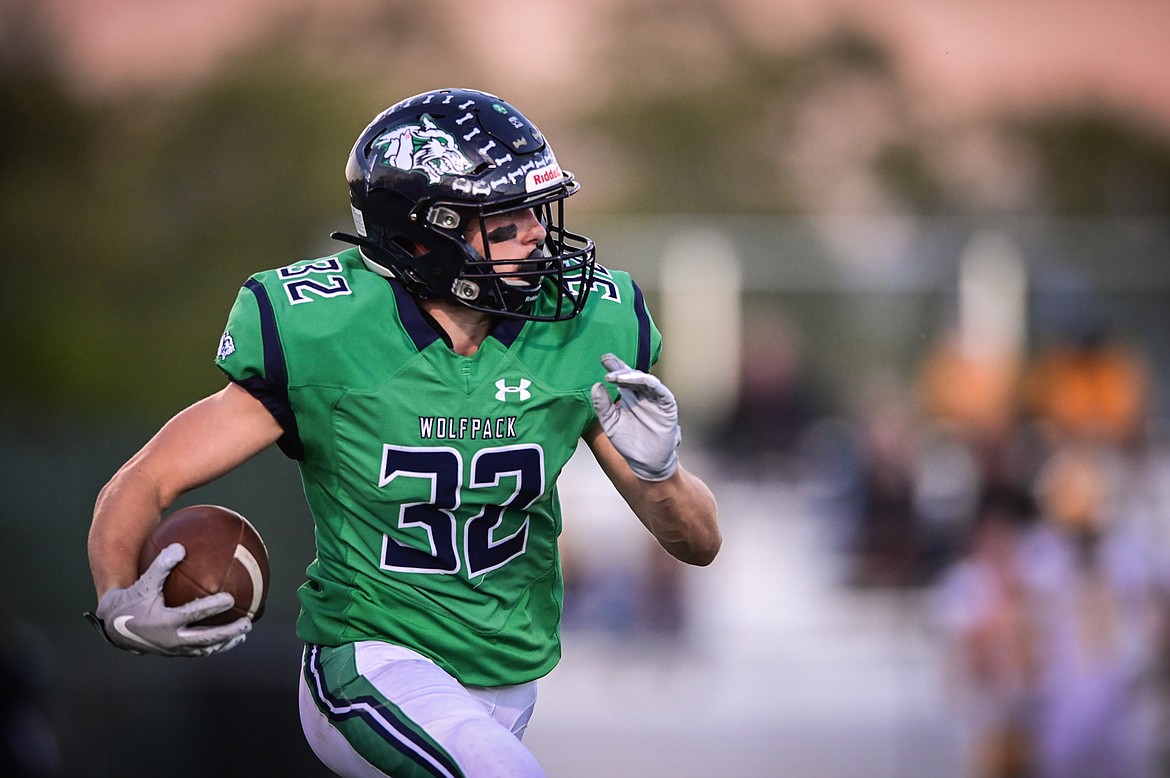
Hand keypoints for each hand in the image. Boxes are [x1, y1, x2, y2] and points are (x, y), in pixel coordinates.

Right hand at [84, 543, 250, 656]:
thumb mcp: (144, 582)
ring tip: (242, 636)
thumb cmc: (132, 599)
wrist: (114, 627)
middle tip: (247, 622)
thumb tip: (180, 547)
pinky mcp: (174, 653)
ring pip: (204, 649)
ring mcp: (174, 649)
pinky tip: (227, 638)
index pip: (193, 614)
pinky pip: (198, 651)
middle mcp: (171, 639)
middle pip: (205, 638)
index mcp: (164, 621)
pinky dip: (213, 646)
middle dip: (228, 632)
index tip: (230, 598)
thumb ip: (161, 565)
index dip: (212, 607)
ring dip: (224, 643)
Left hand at [590, 353, 680, 481]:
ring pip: (646, 381)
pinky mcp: (667, 407)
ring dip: (632, 376)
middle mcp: (642, 395)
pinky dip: (651, 384)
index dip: (614, 367)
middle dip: (621, 367)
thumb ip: (603, 406)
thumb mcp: (610, 423)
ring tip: (617, 376)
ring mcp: (655, 400)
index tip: (603, 359)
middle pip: (633, 375)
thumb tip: (596, 386)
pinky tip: (640, 380)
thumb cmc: (629, 443)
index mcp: (629, 397)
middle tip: (608, 361)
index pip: (622, 377)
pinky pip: (661, 391)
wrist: (645, 463)